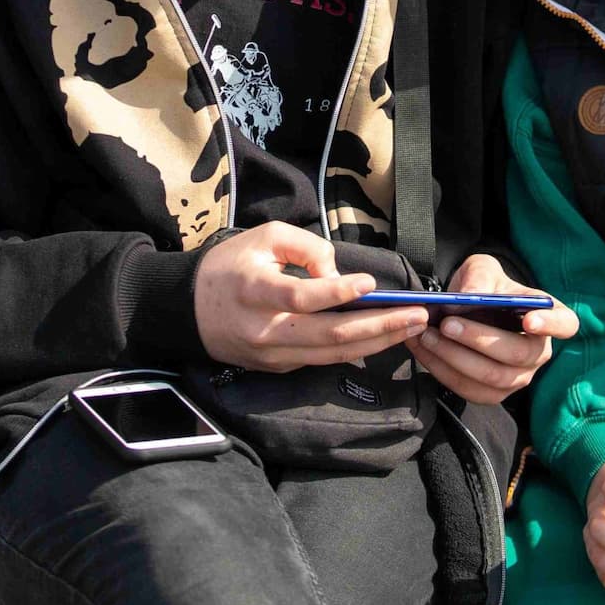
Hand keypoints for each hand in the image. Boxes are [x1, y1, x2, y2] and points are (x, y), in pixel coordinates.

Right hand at [195, 222, 429, 371]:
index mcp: (255, 291)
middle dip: (379, 326)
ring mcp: (272, 355)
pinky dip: (357, 350)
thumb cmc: (230, 265)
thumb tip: (340, 276)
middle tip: (417, 315)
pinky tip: (384, 338)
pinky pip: (322, 359)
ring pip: (332, 354)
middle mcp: (265, 330)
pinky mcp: (278, 367)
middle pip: (329, 334)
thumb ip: (306, 248)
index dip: (337, 293)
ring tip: (412, 328)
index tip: (369, 283)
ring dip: (378, 342)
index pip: (301, 297)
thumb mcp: (264, 237)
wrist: (187, 310)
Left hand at [404, 254, 577, 404]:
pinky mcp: (493, 393)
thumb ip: (479, 278)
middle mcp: (539, 351)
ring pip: (491, 377)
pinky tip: (424, 350)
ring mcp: (518, 377)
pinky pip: (469, 390)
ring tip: (428, 336)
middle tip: (447, 323)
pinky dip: (442, 371)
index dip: (551, 324)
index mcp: (549, 316)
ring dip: (455, 357)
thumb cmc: (485, 286)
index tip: (530, 320)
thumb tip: (471, 296)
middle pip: (517, 354)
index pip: (565, 323)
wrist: (467, 308)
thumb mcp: (482, 269)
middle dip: (479, 339)